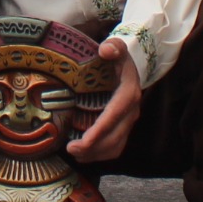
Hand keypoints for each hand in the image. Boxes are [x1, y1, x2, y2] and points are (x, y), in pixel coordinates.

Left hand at [65, 39, 143, 163]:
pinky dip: (100, 154)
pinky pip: (115, 147)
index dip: (99, 131)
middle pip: (115, 137)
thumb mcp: (116, 48)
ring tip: (74, 153)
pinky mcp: (124, 128)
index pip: (114, 116)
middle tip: (71, 149)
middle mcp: (131, 111)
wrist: (130, 66)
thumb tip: (106, 50)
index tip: (82, 142)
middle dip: (94, 148)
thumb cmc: (117, 58)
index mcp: (128, 94)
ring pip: (116, 146)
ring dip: (96, 154)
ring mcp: (128, 122)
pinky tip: (84, 154)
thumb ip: (113, 47)